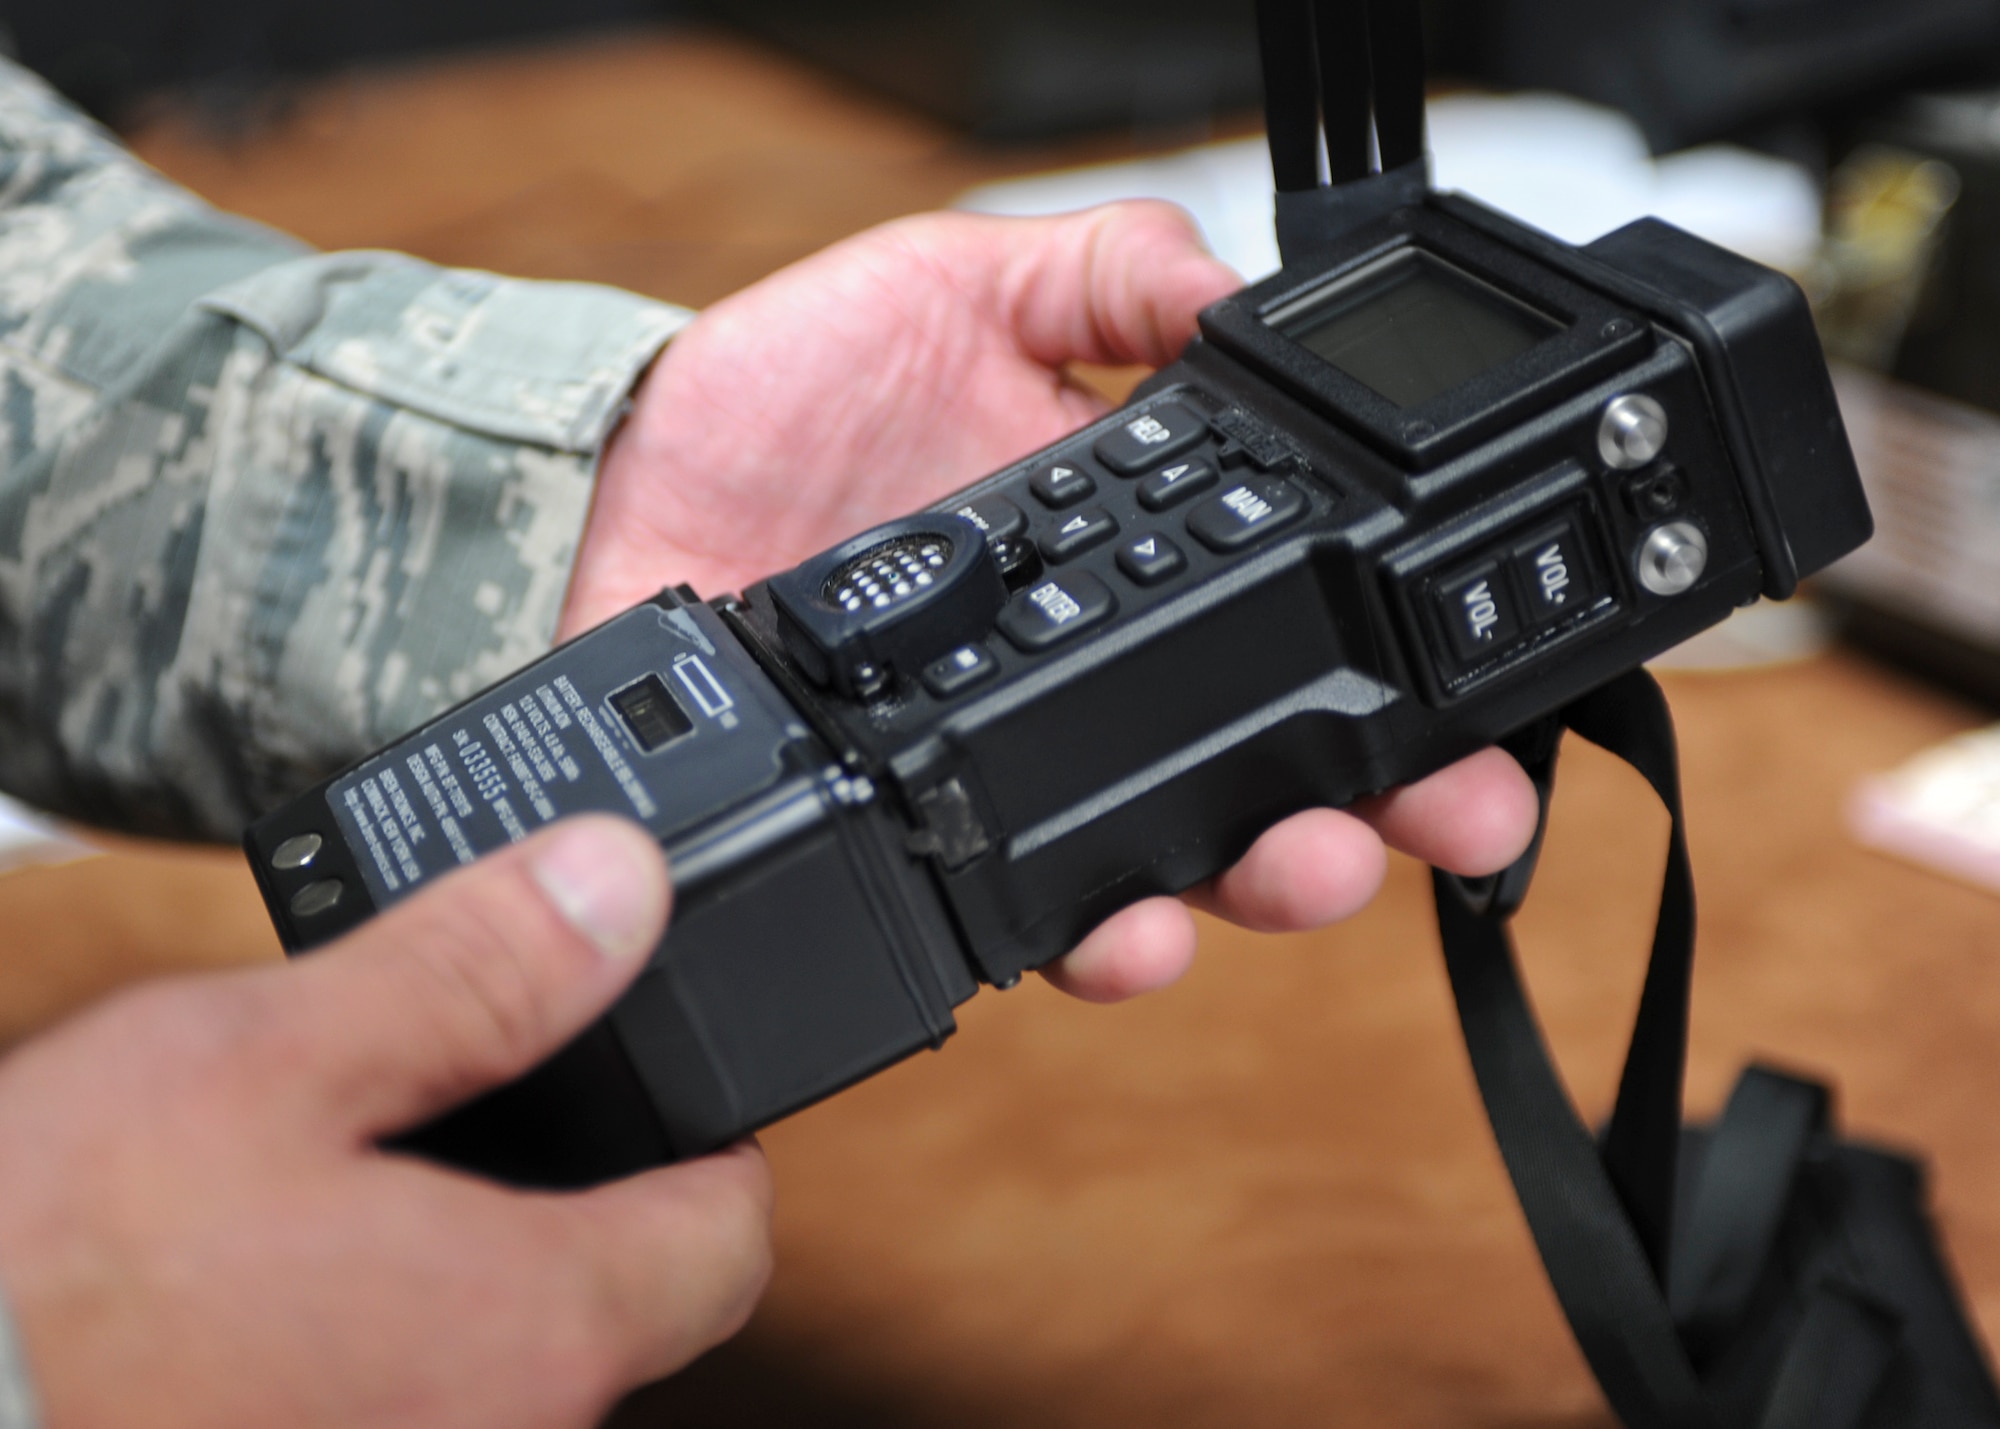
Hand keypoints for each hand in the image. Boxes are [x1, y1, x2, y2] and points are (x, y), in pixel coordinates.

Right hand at [0, 818, 768, 1428]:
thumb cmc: (48, 1278)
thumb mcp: (266, 1064)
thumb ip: (471, 974)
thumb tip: (619, 886)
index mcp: (531, 1321)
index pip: (728, 1237)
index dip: (715, 1146)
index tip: (676, 1088)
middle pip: (619, 1298)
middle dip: (579, 1195)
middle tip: (500, 1096)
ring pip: (501, 1351)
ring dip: (462, 1257)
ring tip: (363, 1163)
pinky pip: (397, 1390)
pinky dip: (371, 1321)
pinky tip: (274, 1259)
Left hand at [573, 204, 1539, 1000]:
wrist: (612, 488)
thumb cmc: (773, 397)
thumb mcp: (947, 289)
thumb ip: (1092, 283)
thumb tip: (1229, 285)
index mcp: (1116, 560)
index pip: (1286, 620)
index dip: (1395, 664)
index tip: (1476, 693)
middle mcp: (1080, 683)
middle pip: (1270, 767)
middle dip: (1376, 807)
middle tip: (1442, 811)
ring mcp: (1005, 774)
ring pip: (1175, 862)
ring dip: (1261, 880)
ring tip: (1296, 866)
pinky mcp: (919, 840)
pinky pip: (1019, 916)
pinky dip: (1089, 935)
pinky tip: (1124, 929)